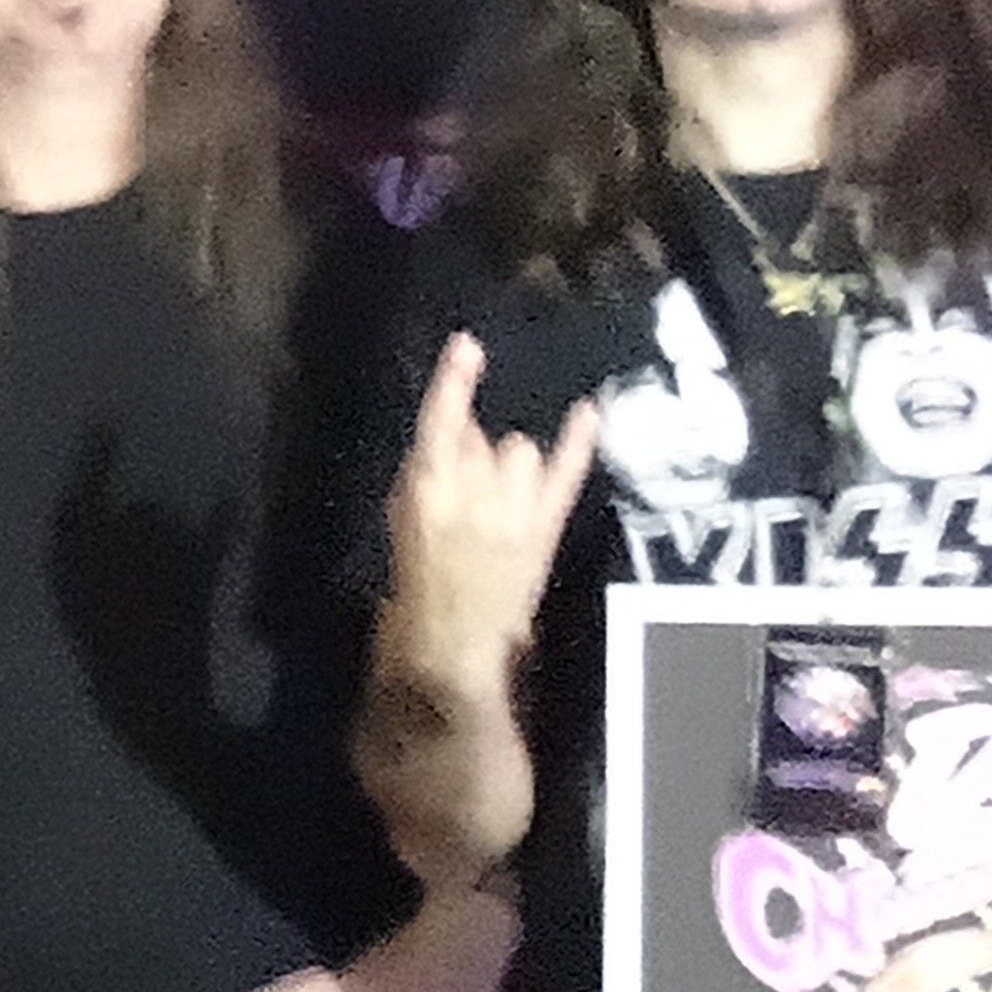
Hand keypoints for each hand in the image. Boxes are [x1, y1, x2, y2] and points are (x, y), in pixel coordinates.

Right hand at [382, 333, 599, 688]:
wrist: (451, 647)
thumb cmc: (414, 587)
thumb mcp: (404, 523)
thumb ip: (426, 480)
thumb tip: (451, 446)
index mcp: (426, 490)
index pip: (440, 422)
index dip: (454, 382)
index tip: (468, 344)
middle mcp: (474, 491)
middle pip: (481, 437)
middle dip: (473, 452)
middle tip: (464, 496)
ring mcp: (515, 507)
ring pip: (517, 449)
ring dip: (508, 464)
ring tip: (497, 500)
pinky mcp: (544, 526)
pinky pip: (565, 472)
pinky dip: (577, 442)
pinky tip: (588, 411)